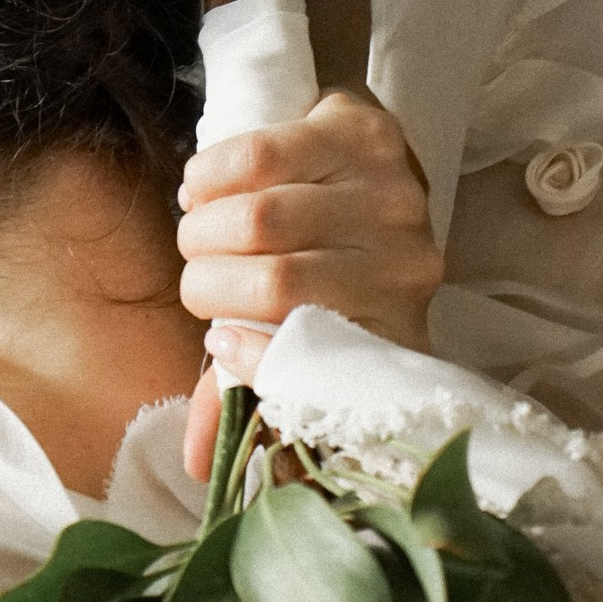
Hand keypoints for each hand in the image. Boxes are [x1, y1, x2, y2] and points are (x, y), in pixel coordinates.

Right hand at [176, 88, 443, 476]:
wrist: (368, 161)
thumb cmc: (323, 257)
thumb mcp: (296, 326)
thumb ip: (247, 386)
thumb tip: (196, 466)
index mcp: (393, 330)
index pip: (319, 361)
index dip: (257, 362)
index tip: (219, 345)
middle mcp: (406, 268)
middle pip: (274, 282)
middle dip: (207, 280)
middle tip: (195, 272)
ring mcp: (392, 197)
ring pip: (260, 219)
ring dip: (203, 227)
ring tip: (195, 228)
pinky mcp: (363, 135)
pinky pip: (260, 156)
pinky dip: (211, 174)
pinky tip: (202, 186)